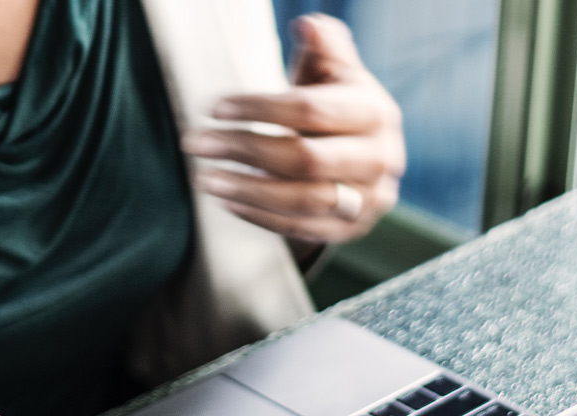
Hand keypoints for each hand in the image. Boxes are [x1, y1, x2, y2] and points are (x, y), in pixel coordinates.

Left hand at [182, 13, 405, 245]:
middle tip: (197, 143)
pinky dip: (260, 216)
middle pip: (304, 158)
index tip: (214, 107)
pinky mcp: (352, 230)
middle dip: (244, 149)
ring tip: (204, 178)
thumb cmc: (337, 107)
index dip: (258, 108)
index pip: (310, 110)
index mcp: (376, 113)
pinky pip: (302, 229)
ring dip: (247, 189)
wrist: (365, 158)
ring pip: (303, 200)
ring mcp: (369, 200)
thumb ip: (324, 47)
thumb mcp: (335, 73)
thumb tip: (308, 24)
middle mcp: (380, 158)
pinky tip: (227, 201)